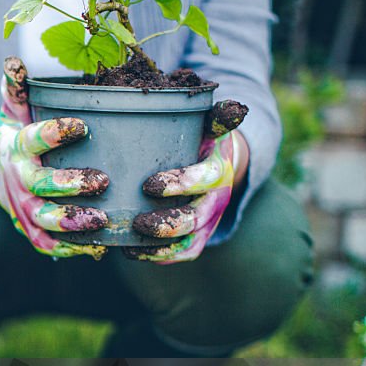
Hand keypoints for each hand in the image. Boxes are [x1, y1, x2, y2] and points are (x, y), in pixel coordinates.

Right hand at [0, 57, 109, 258]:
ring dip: (73, 222)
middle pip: (42, 186)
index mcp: (18, 147)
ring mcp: (24, 208)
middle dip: (70, 185)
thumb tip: (14, 61)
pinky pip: (47, 243)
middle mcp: (19, 180)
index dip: (57, 133)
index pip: (35, 139)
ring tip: (102, 218)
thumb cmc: (11, 133)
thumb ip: (17, 87)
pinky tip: (97, 247)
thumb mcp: (12, 109)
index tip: (83, 125)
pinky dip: (69, 248)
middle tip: (102, 180)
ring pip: (46, 219)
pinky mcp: (30, 228)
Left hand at [125, 101, 247, 263]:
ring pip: (190, 242)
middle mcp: (216, 198)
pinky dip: (159, 257)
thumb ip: (216, 116)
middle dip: (168, 224)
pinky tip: (131, 252)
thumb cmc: (201, 138)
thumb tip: (234, 108)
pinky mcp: (198, 236)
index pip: (205, 179)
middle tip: (138, 222)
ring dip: (161, 246)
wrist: (217, 161)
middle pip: (197, 219)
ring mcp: (208, 221)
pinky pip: (183, 254)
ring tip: (131, 242)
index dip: (181, 184)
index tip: (149, 185)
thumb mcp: (209, 123)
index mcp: (218, 168)